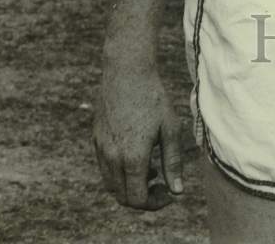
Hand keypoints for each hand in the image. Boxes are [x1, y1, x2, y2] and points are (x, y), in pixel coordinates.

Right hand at [93, 63, 183, 209]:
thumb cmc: (153, 97)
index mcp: (133, 157)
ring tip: (151, 168)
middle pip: (123, 196)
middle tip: (162, 184)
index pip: (138, 200)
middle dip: (143, 197)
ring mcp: (101, 149)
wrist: (127, 71)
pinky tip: (136, 155)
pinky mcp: (96, 139)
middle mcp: (112, 157)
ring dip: (130, 185)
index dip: (155, 203)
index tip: (169, 193)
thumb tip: (177, 191)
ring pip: (112, 184)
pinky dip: (120, 172)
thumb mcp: (170, 128)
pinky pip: (105, 167)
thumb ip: (173, 163)